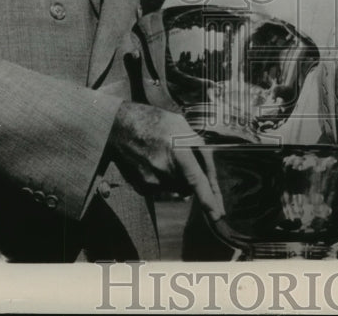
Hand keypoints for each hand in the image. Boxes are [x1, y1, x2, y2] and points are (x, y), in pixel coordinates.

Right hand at [108, 101, 222, 219]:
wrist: (119, 127)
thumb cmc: (153, 122)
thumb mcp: (180, 124)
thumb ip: (196, 145)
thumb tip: (207, 167)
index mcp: (177, 150)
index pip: (196, 180)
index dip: (209, 200)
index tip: (218, 216)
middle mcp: (164, 169)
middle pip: (189, 186)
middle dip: (190, 177)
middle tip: (179, 157)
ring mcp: (152, 181)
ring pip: (175, 187)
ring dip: (175, 177)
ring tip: (162, 155)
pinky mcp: (142, 187)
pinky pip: (161, 189)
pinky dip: (161, 179)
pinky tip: (152, 162)